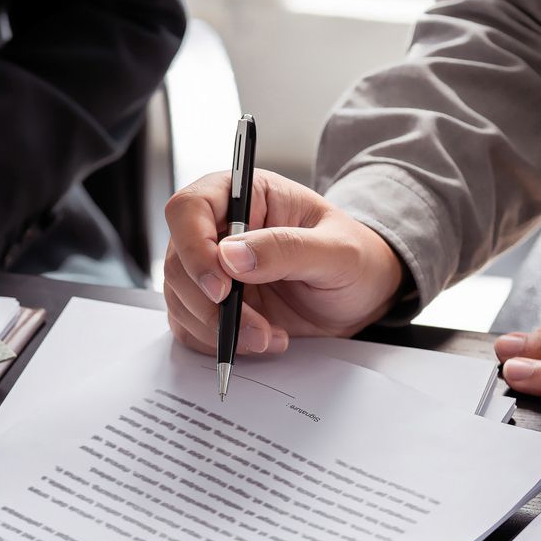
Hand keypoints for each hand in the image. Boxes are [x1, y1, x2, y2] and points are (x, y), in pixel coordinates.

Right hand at [162, 170, 405, 354]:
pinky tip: (259, 341)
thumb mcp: (337, 251)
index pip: (189, 209)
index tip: (222, 287)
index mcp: (244, 196)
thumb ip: (287, 249)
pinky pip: (190, 327)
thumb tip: (231, 256)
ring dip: (217, 330)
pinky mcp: (211, 305)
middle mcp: (218, 230)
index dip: (194, 248)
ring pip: (180, 300)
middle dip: (211, 306)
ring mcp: (211, 269)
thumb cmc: (355, 259)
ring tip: (269, 337)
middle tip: (255, 329)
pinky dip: (217, 343)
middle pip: (179, 263)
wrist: (361, 295)